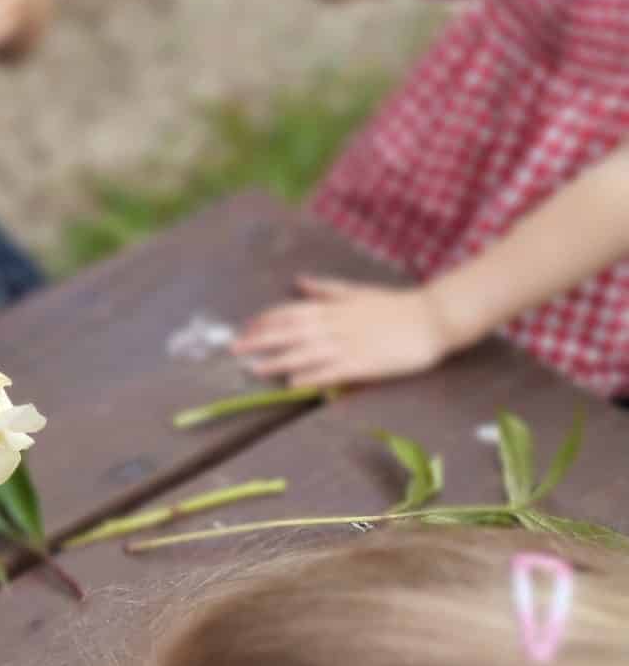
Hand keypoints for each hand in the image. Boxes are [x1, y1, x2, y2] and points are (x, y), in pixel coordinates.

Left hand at [233, 277, 451, 386]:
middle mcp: (335, 324)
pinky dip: (311, 376)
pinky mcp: (364, 364)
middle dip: (259, 339)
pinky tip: (292, 383)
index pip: (290, 312)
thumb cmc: (394, 305)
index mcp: (332, 306)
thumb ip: (326, 289)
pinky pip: (331, 371)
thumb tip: (299, 281)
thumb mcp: (356, 291)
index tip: (245, 328)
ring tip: (254, 369)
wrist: (431, 318)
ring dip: (278, 360)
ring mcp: (348, 344)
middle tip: (234, 349)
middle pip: (289, 331)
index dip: (265, 320)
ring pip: (305, 352)